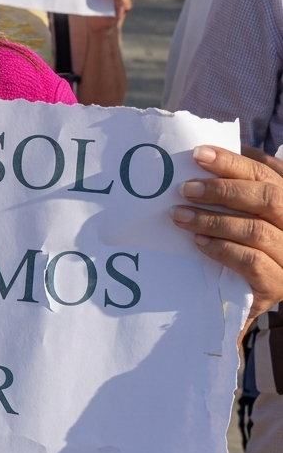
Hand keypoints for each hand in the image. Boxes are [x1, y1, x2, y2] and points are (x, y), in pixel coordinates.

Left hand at [171, 145, 282, 335]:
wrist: (244, 298)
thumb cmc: (243, 247)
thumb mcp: (243, 213)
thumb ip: (236, 186)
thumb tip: (204, 155)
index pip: (265, 174)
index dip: (232, 162)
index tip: (198, 154)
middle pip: (268, 198)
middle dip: (223, 190)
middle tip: (185, 189)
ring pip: (257, 230)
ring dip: (213, 221)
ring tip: (180, 216)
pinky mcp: (277, 286)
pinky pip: (253, 263)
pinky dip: (223, 250)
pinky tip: (199, 243)